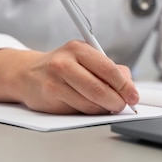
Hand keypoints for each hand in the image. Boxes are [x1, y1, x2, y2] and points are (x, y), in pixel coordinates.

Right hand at [0, 41, 139, 114]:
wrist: (27, 74)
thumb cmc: (63, 67)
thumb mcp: (85, 59)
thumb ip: (110, 70)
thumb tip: (129, 85)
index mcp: (78, 49)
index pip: (109, 69)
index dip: (125, 86)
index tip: (134, 97)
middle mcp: (65, 62)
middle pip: (100, 89)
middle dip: (116, 102)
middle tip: (122, 106)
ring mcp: (55, 81)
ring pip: (90, 104)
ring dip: (103, 109)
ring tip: (106, 106)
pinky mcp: (49, 97)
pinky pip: (77, 111)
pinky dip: (88, 113)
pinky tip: (88, 107)